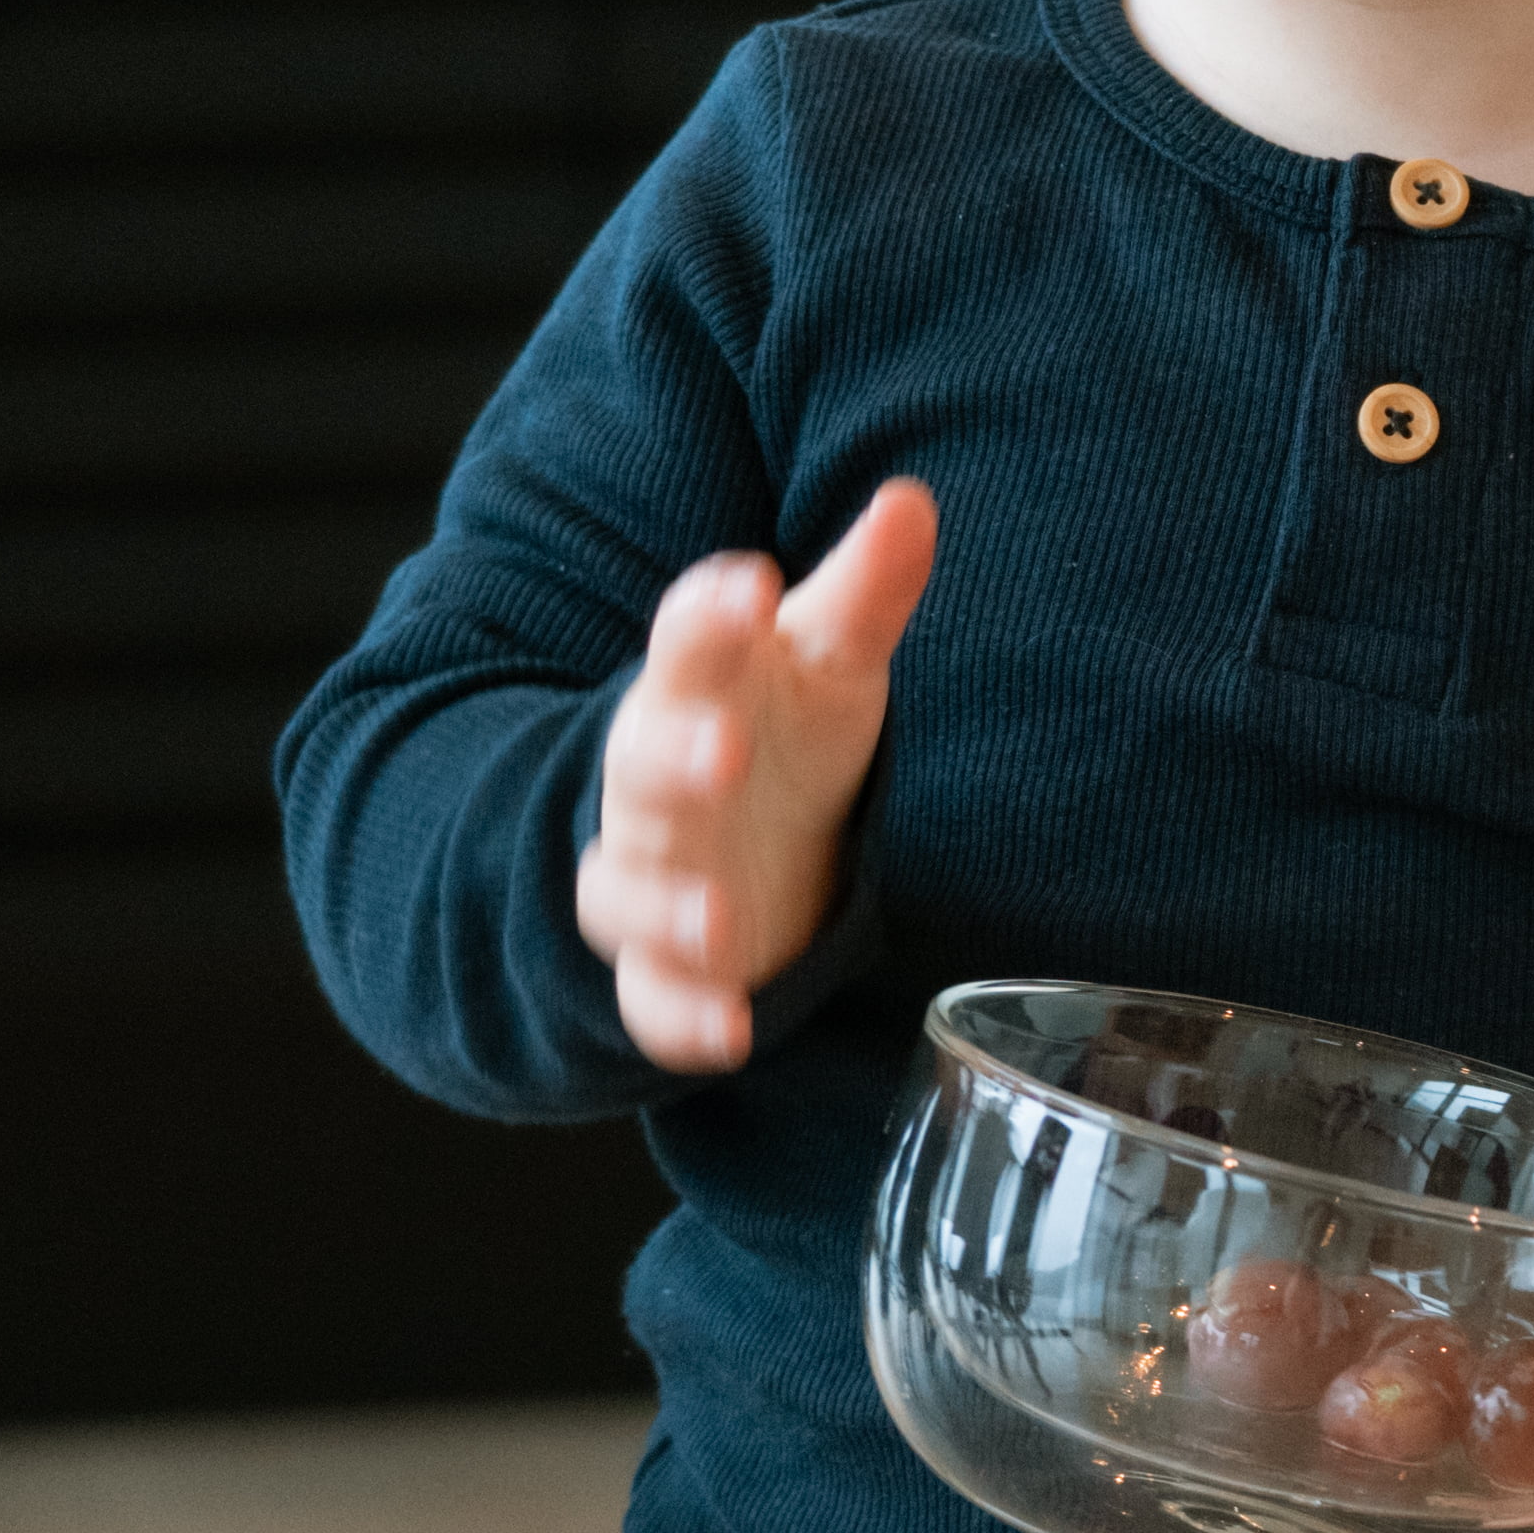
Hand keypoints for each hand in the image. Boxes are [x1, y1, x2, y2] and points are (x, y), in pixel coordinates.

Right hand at [570, 480, 934, 1072]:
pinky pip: (651, 1000)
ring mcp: (655, 876)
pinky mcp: (666, 966)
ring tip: (712, 919)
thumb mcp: (829, 655)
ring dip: (660, 907)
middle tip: (722, 752)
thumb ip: (866, 588)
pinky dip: (680, 1019)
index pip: (686, 641)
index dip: (709, 614)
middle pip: (640, 768)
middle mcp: (656, 783)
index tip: (751, 586)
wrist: (745, 831)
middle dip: (672, 762)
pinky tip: (728, 1031)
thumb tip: (911, 500)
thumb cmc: (784, 726)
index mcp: (696, 688)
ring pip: (622, 891)